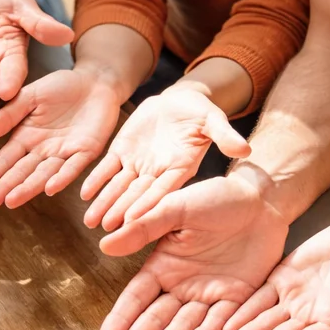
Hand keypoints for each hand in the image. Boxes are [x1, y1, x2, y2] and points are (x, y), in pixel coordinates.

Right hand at [0, 67, 122, 210]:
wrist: (95, 81)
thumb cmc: (61, 87)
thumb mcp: (29, 96)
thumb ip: (7, 116)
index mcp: (26, 137)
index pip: (5, 160)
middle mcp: (43, 150)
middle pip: (21, 172)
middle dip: (4, 188)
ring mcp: (64, 153)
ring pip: (43, 174)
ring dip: (28, 188)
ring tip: (11, 201)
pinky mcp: (86, 151)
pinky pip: (73, 167)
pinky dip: (62, 178)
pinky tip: (49, 188)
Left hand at [81, 85, 250, 231]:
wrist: (179, 101)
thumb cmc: (200, 112)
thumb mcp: (214, 120)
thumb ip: (224, 136)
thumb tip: (245, 150)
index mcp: (180, 170)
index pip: (164, 191)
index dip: (150, 205)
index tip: (136, 220)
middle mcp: (157, 173)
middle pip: (138, 195)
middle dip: (122, 211)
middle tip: (107, 229)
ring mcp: (138, 164)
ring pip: (119, 186)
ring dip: (105, 202)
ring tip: (90, 221)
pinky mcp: (122, 151)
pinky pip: (107, 168)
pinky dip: (96, 179)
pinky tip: (83, 193)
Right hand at [97, 170, 289, 329]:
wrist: (261, 200)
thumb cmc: (215, 198)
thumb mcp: (175, 208)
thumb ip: (144, 228)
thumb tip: (105, 244)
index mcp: (163, 265)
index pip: (137, 297)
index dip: (122, 318)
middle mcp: (182, 285)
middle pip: (156, 318)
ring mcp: (209, 295)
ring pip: (185, 324)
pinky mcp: (238, 298)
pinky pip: (221, 319)